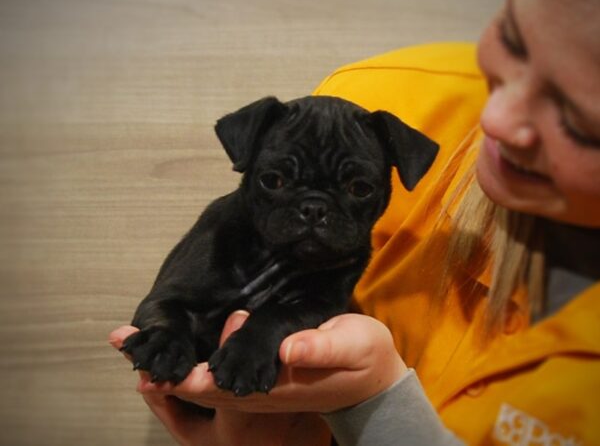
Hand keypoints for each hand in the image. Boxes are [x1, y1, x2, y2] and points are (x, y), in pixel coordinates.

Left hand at [117, 312, 406, 414]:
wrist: (371, 379)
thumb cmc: (362, 359)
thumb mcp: (349, 347)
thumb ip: (319, 350)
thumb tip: (286, 349)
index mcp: (275, 386)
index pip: (222, 385)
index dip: (186, 376)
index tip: (154, 366)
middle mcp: (259, 393)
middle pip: (200, 387)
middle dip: (162, 369)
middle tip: (124, 343)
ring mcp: (257, 389)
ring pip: (204, 384)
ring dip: (169, 367)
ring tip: (135, 346)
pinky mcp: (259, 378)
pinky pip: (216, 376)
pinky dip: (188, 364)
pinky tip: (175, 351)